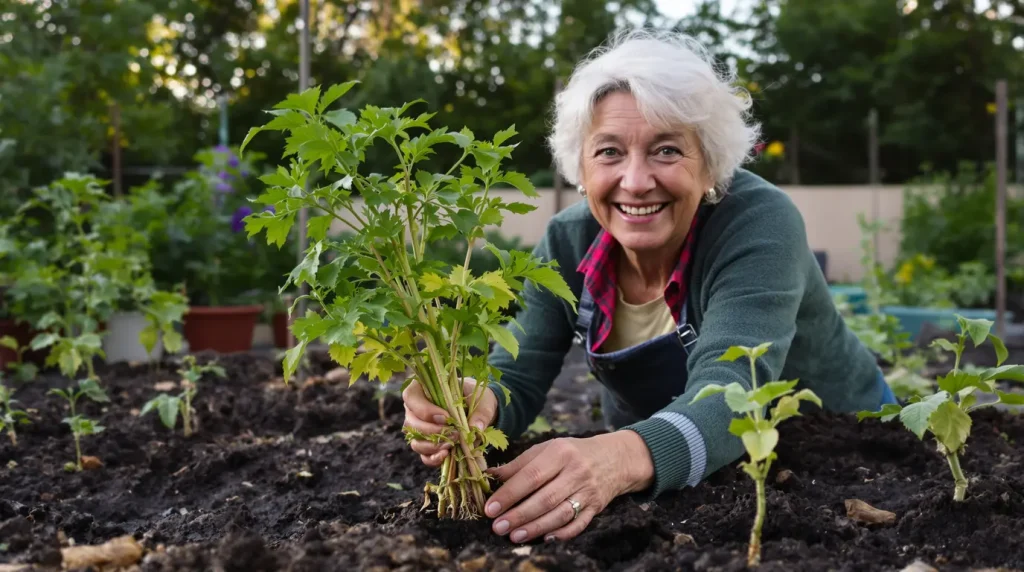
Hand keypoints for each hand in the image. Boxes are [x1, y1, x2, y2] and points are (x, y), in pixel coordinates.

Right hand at [402, 377, 497, 467]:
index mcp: (422, 389)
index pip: (411, 397)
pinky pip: (424, 456)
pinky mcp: (426, 445)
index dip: (425, 410)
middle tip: (454, 433)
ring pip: (415, 441)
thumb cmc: (474, 398)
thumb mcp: (480, 399)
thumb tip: (475, 427)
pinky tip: (446, 455)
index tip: (446, 418)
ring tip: (451, 444)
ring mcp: (418, 429)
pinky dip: (434, 459)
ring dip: (433, 446)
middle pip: (411, 423)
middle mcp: (414, 410)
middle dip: (432, 431)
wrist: (477, 408)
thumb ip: (479, 412)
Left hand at [483, 431, 654, 543]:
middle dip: (519, 515)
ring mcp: (587, 491)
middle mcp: (575, 472)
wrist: (614, 458)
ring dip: (536, 527)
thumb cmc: (572, 453)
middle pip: (545, 498)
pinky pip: (579, 524)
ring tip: (514, 536)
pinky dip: (563, 533)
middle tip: (498, 527)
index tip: (490, 508)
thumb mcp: (547, 449)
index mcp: (560, 453)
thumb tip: (489, 475)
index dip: (509, 494)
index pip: (530, 476)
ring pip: (560, 513)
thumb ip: (519, 463)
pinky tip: (546, 538)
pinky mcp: (596, 507)